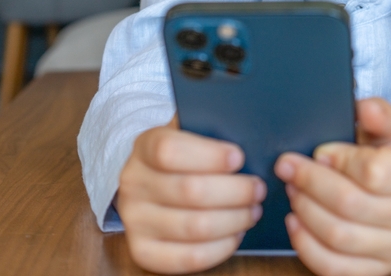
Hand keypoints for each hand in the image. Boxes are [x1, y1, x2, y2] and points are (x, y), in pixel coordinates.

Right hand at [117, 120, 265, 273]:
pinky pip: (190, 256)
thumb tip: (251, 145)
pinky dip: (222, 247)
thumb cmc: (183, 157)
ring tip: (252, 210)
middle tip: (257, 189)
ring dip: (234, 219)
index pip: (169, 150)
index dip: (209, 155)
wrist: (150, 185)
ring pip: (195, 227)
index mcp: (144, 146)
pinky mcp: (144, 251)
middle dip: (236, 191)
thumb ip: (211, 135)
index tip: (238, 158)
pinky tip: (236, 233)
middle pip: (190, 191)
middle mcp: (133, 183)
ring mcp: (135, 220)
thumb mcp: (189, 133)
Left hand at [275, 98, 390, 275]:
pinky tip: (295, 221)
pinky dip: (306, 245)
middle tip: (288, 167)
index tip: (318, 151)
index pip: (374, 172)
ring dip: (305, 210)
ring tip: (292, 189)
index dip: (339, 161)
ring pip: (339, 236)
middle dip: (310, 183)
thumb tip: (364, 107)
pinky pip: (335, 267)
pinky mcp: (377, 270)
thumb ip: (379, 114)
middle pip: (350, 205)